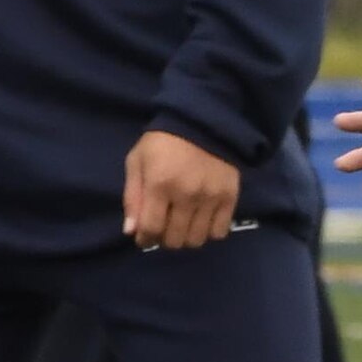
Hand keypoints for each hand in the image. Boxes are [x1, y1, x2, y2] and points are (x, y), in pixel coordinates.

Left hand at [125, 128, 242, 249]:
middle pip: (174, 239)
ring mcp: (211, 197)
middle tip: (164, 228)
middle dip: (164, 239)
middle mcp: (187, 194)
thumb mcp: (137, 162)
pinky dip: (208, 232)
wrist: (202, 121)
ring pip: (196, 239)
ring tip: (182, 226)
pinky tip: (201, 220)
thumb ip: (132, 197)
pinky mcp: (230, 197)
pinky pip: (220, 231)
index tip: (144, 237)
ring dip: (185, 238)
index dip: (145, 239)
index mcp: (160, 184)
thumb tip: (132, 231)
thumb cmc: (162, 142)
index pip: (151, 229)